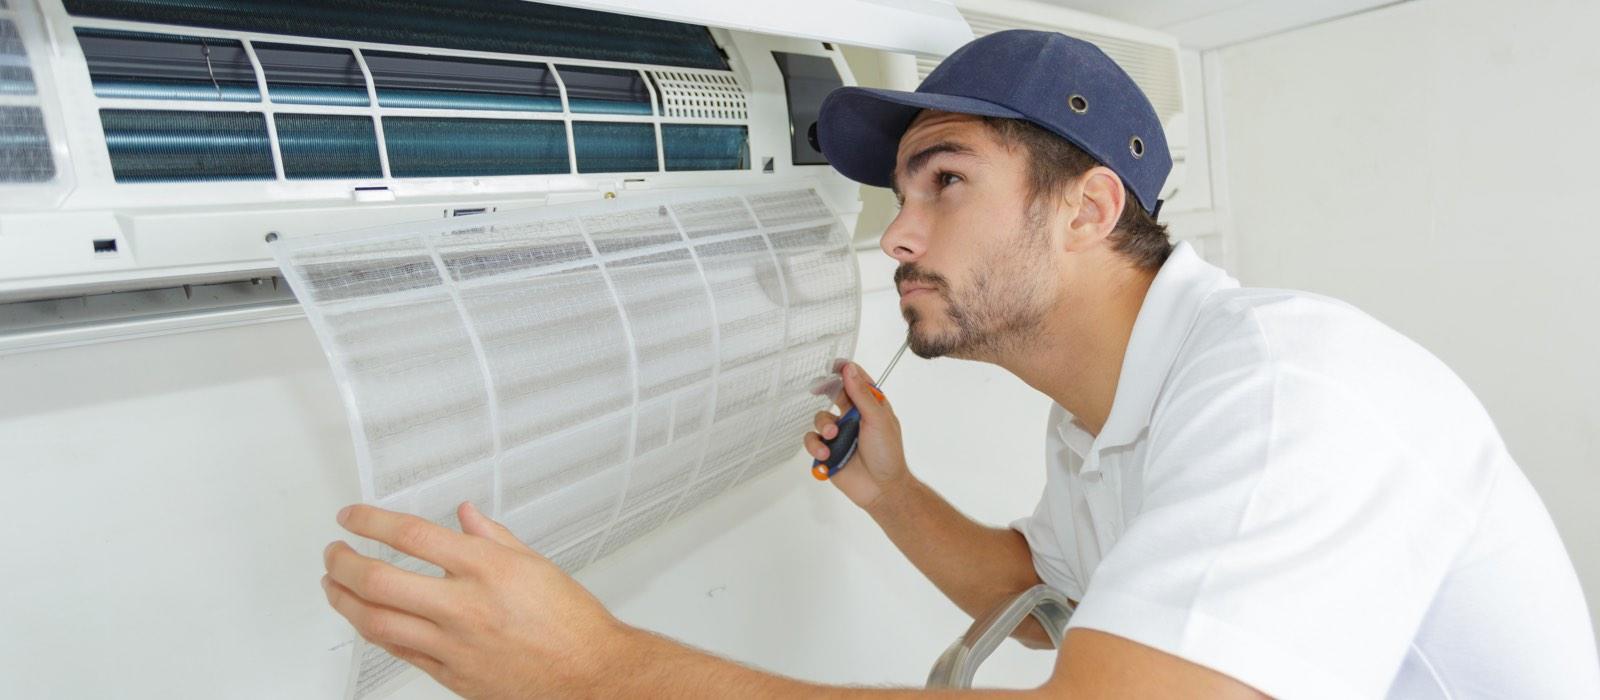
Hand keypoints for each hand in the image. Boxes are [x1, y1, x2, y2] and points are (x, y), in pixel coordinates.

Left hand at [321, 502, 630, 698]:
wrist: (590, 673)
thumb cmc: (571, 622)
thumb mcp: (534, 564)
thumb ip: (492, 537)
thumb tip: (466, 515)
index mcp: (487, 568)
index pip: (411, 535)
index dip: (370, 521)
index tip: (353, 516)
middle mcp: (465, 605)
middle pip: (379, 579)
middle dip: (343, 561)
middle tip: (333, 550)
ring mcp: (453, 644)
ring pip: (377, 621)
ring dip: (344, 600)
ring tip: (333, 585)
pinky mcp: (450, 675)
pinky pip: (398, 652)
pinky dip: (374, 632)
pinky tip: (366, 620)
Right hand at [803, 361, 911, 509]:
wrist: (881, 489)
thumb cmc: (887, 454)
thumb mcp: (878, 419)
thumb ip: (861, 395)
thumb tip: (849, 370)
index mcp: (871, 407)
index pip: (857, 382)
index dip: (846, 371)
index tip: (835, 365)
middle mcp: (854, 418)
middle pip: (834, 396)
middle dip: (825, 392)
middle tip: (818, 388)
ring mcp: (839, 434)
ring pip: (820, 418)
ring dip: (823, 425)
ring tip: (832, 436)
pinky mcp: (827, 451)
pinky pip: (812, 440)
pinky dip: (816, 445)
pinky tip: (825, 453)